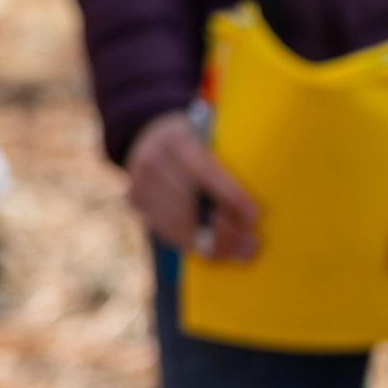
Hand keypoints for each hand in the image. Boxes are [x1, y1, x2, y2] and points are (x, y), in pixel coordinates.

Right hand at [127, 110, 260, 259]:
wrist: (146, 136)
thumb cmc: (190, 142)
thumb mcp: (205, 138)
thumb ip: (223, 163)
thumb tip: (249, 205)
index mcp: (175, 140)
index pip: (204, 173)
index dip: (229, 196)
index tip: (252, 215)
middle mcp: (152, 161)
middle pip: (190, 204)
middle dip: (224, 228)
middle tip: (250, 242)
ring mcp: (139, 182)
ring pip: (179, 223)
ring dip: (213, 243)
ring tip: (240, 251)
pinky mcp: (135, 201)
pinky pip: (168, 231)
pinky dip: (195, 244)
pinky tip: (217, 250)